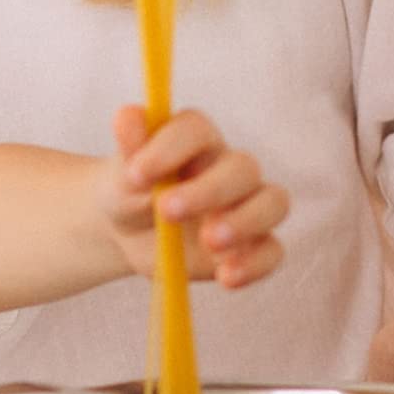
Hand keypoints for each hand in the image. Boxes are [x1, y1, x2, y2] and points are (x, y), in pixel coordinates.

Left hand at [103, 106, 285, 288]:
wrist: (127, 232)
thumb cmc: (128, 191)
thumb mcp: (120, 173)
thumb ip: (129, 148)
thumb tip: (127, 117)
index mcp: (194, 139)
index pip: (196, 130)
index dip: (168, 148)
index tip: (136, 174)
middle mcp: (228, 167)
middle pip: (242, 167)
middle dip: (209, 191)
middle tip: (167, 211)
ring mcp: (245, 205)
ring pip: (272, 202)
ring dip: (245, 222)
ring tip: (209, 242)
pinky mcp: (252, 244)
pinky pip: (272, 251)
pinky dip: (254, 264)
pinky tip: (225, 277)